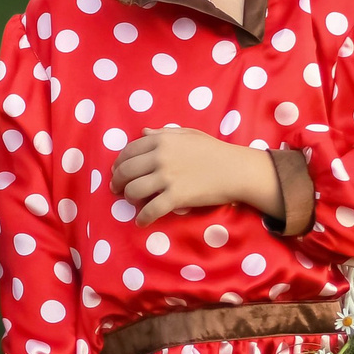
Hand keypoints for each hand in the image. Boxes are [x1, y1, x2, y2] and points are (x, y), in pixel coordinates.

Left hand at [113, 128, 281, 223]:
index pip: (128, 151)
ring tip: (132, 202)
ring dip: (128, 198)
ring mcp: (167, 177)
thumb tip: (143, 132)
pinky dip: (143, 218)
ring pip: (133, 191)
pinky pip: (151, 210)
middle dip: (117, 182)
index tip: (117, 171)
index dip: (119, 163)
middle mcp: (160, 157)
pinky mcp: (176, 197)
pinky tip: (141, 221)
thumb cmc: (214, 151)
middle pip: (126, 171)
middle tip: (117, 189)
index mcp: (161, 140)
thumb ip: (163, 133)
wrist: (236, 170)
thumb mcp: (188, 135)